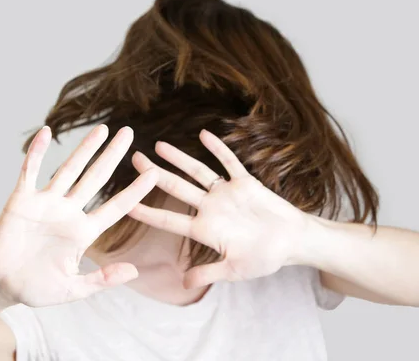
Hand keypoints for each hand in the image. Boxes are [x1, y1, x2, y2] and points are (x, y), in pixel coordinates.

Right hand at [0, 125, 157, 306]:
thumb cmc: (34, 289)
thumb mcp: (72, 289)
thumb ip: (101, 280)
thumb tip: (134, 271)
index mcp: (84, 231)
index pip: (116, 206)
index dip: (135, 191)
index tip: (155, 173)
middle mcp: (68, 212)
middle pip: (96, 178)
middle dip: (113, 155)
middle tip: (129, 133)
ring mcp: (45, 203)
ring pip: (69, 169)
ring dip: (85, 149)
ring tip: (102, 129)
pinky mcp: (21, 200)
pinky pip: (30, 171)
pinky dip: (37, 152)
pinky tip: (46, 132)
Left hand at [128, 129, 310, 288]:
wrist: (293, 242)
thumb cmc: (265, 258)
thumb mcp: (234, 270)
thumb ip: (208, 273)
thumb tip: (184, 284)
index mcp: (205, 230)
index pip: (169, 219)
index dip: (147, 212)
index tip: (125, 203)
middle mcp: (210, 208)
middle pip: (177, 188)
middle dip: (155, 174)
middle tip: (134, 160)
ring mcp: (226, 194)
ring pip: (197, 172)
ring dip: (179, 158)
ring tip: (159, 145)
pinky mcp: (245, 183)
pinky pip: (228, 163)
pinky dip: (217, 149)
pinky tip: (203, 135)